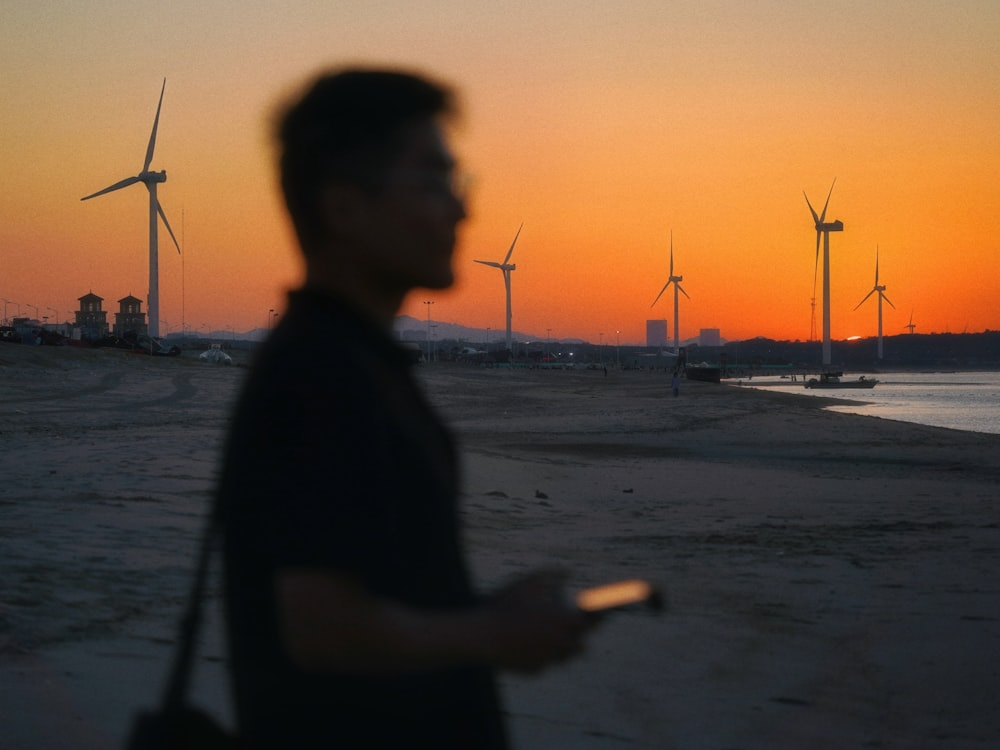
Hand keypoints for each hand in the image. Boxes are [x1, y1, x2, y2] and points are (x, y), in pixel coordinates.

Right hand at [482, 569, 596, 673]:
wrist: (483, 636)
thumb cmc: (507, 605)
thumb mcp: (529, 582)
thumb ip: (553, 574)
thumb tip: (568, 570)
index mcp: (564, 622)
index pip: (593, 621)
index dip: (600, 615)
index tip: (605, 611)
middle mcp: (561, 644)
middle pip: (581, 644)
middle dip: (578, 634)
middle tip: (575, 623)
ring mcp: (548, 660)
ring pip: (564, 655)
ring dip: (562, 645)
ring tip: (555, 633)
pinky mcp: (534, 670)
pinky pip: (544, 662)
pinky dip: (542, 653)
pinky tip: (532, 644)